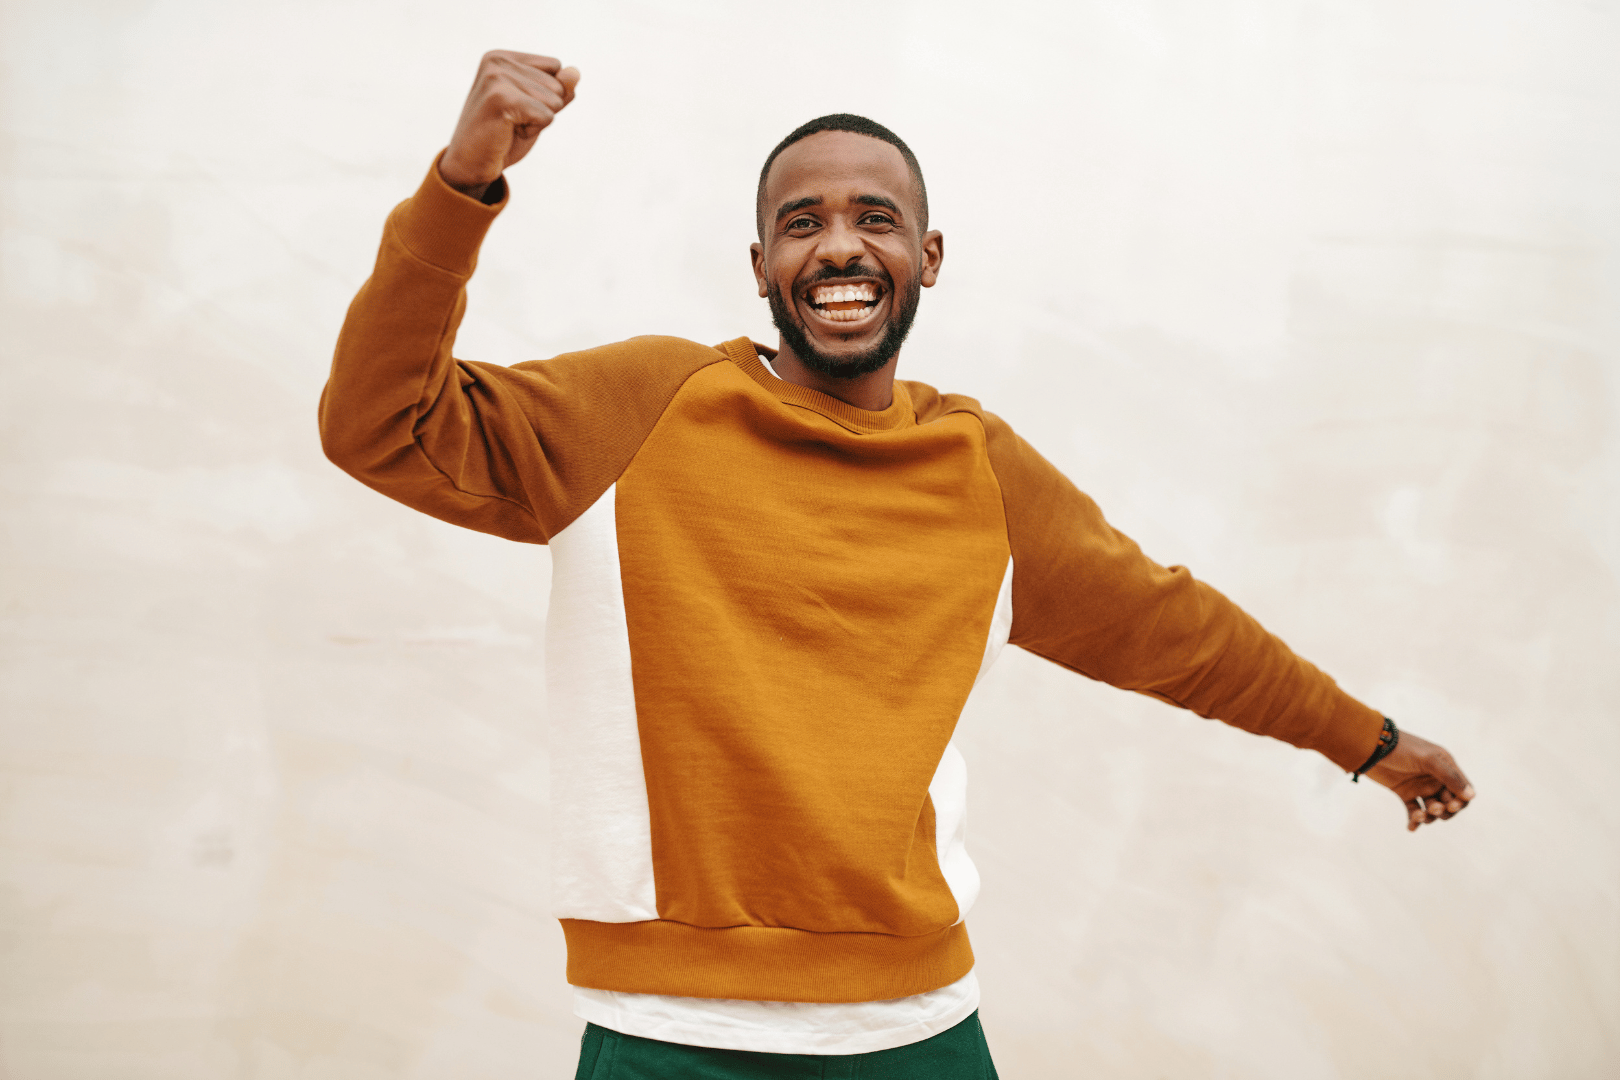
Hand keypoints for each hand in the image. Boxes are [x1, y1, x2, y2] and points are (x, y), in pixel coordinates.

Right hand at [439, 51, 579, 198]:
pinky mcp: (500, 98)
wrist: (471, 165)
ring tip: (508, 126)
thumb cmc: (504, 136)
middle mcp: (497, 61)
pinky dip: (533, 130)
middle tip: (511, 121)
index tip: (518, 108)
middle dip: (543, 109)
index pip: (555, 66)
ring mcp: (497, 77)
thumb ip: (560, 89)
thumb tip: (575, 72)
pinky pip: (546, 115)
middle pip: (558, 84)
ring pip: (554, 100)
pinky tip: (507, 132)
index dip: (546, 94)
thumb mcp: (538, 108)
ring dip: (537, 121)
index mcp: (503, 57)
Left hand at [1365, 729, 1475, 831]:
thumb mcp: (1428, 760)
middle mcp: (1435, 778)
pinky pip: (1414, 811)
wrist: (1370, 746)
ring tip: (1419, 815)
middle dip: (1444, 810)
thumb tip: (1471, 796)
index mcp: (1445, 767)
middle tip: (1433, 808)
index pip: (1462, 790)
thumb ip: (1450, 777)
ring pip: (1432, 809)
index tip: (1450, 805)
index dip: (1460, 801)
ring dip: (1429, 816)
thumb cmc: (1401, 749)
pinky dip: (1415, 820)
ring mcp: (1420, 786)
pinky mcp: (1404, 793)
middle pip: (1449, 803)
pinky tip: (1411, 827)